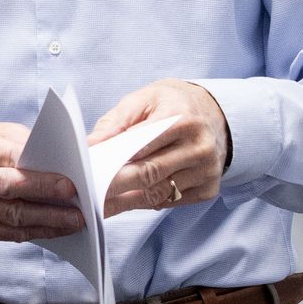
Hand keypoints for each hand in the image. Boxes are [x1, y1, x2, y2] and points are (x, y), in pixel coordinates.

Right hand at [0, 122, 83, 240]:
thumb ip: (21, 143)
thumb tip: (60, 160)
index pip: (5, 159)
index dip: (37, 172)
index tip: (68, 182)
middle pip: (6, 189)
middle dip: (44, 195)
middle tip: (76, 203)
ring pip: (9, 216)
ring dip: (45, 220)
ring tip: (73, 220)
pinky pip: (6, 234)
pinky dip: (34, 232)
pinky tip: (54, 229)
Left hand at [89, 79, 229, 215]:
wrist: (215, 114)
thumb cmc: (171, 105)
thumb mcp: (143, 99)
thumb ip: (117, 122)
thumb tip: (92, 145)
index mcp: (182, 118)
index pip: (141, 143)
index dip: (112, 157)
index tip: (88, 167)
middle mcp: (200, 147)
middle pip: (149, 172)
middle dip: (114, 184)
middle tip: (87, 192)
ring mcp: (207, 171)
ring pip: (158, 193)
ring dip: (125, 200)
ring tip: (99, 203)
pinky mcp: (208, 189)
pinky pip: (169, 202)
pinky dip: (145, 202)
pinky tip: (125, 200)